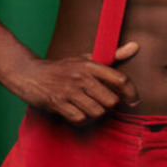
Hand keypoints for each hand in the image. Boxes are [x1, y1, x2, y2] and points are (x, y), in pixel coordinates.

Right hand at [12, 41, 140, 125]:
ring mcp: (69, 91)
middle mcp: (81, 77)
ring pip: (97, 112)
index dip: (131, 93)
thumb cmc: (63, 68)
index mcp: (91, 65)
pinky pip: (80, 119)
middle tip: (104, 103)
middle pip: (111, 100)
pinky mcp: (58, 103)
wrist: (30, 74)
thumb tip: (136, 46)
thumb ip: (113, 56)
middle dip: (110, 105)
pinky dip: (82, 120)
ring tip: (91, 108)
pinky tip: (79, 113)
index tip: (134, 101)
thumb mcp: (87, 58)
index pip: (120, 80)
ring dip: (96, 113)